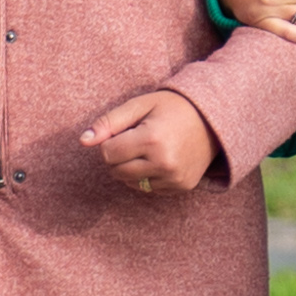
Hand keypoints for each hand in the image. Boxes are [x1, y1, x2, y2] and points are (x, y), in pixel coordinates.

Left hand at [81, 87, 221, 193]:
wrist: (213, 120)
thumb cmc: (172, 108)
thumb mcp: (139, 105)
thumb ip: (109, 122)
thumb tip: (82, 140)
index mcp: (151, 139)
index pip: (108, 153)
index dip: (110, 142)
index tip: (126, 131)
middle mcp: (163, 163)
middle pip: (116, 171)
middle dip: (118, 157)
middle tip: (136, 140)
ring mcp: (174, 178)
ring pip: (131, 183)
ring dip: (132, 168)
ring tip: (149, 149)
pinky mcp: (181, 187)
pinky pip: (148, 189)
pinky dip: (148, 176)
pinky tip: (162, 159)